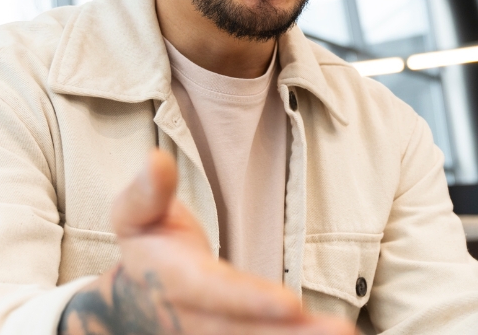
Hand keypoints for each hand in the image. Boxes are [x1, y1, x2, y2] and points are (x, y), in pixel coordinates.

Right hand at [59, 149, 354, 334]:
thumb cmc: (150, 246)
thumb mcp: (136, 213)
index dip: (249, 300)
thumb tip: (156, 160)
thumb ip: (148, 192)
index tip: (292, 304)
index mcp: (175, 282)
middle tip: (341, 331)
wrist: (133, 300)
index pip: (214, 292)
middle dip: (290, 333)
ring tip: (344, 334)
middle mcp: (194, 320)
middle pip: (244, 331)